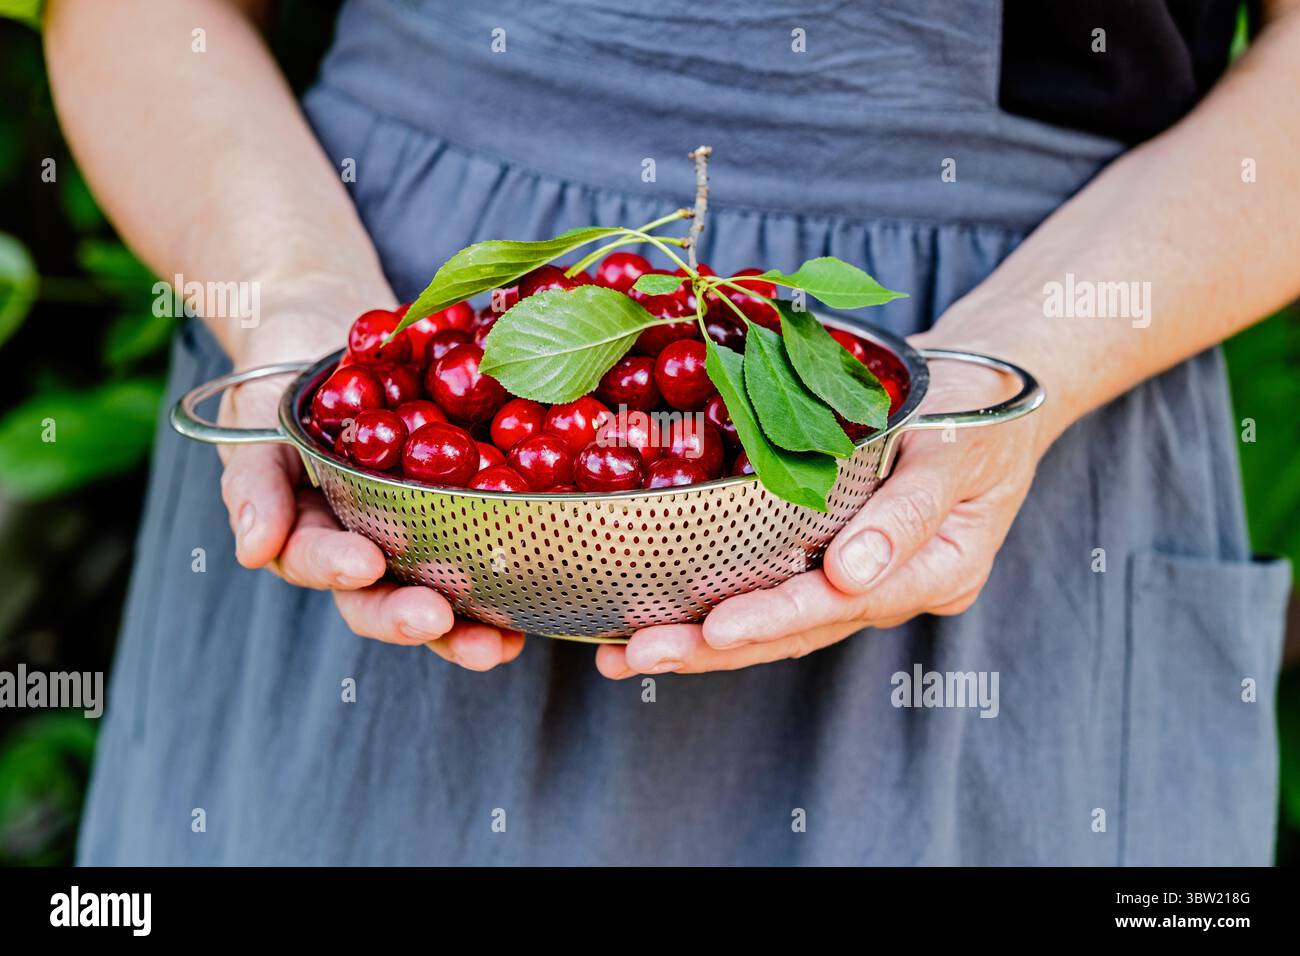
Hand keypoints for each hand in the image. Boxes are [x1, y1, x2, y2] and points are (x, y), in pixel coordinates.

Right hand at [215, 322, 524, 670]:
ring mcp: (425, 532)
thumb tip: (252, 552)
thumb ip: (253, 485)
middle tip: (439, 621)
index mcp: (317, 537)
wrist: (330, 338)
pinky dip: (521, 562)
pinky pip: (496, 534)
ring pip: (447, 590)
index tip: (363, 561)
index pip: (323, 563)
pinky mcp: (472, 504)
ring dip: (474, 623)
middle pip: (389, 599)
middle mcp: (373, 547)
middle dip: (413, 619)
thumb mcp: (256, 424)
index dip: (339, 568)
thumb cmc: (283, 389)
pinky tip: (550, 575)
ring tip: (501, 643)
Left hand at [595, 336, 1045, 676]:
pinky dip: (715, 599)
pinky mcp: (832, 552)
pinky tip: (654, 615)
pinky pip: (773, 584)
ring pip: (778, 620)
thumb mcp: (958, 444)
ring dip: (701, 641)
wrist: (994, 383)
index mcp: (938, 571)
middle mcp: (893, 586)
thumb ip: (909, 512)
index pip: (845, 604)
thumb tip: (852, 575)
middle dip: (713, 649)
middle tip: (634, 658)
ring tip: (623, 655)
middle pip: (798, 631)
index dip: (776, 618)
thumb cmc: (984, 405)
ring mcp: (864, 576)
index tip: (714, 631)